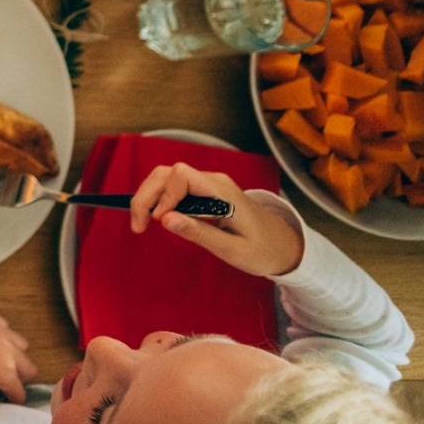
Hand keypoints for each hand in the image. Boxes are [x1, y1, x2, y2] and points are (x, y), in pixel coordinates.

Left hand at [0, 308, 36, 404]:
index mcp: (2, 370)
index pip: (19, 390)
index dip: (12, 398)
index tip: (7, 397)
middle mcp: (3, 347)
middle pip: (28, 366)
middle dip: (18, 377)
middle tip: (4, 380)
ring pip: (19, 343)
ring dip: (12, 354)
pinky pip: (1, 323)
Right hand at [129, 163, 303, 276]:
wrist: (285, 246)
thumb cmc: (263, 251)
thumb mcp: (232, 250)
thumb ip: (199, 233)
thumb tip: (164, 219)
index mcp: (222, 192)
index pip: (181, 175)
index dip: (164, 195)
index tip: (158, 222)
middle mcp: (213, 181)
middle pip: (167, 172)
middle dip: (147, 195)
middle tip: (137, 226)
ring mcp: (209, 184)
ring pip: (167, 177)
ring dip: (149, 197)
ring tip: (142, 223)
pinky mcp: (205, 191)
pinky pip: (175, 187)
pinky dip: (159, 200)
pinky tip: (156, 218)